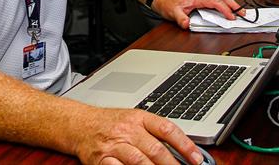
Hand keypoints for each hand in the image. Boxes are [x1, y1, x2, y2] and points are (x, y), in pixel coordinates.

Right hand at [73, 107, 203, 164]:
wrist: (81, 124)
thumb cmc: (111, 123)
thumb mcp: (134, 119)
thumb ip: (155, 132)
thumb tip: (181, 150)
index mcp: (139, 118)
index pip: (167, 129)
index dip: (185, 145)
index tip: (197, 159)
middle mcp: (127, 130)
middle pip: (155, 149)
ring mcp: (114, 146)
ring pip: (139, 161)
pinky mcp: (101, 159)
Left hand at [152, 0, 243, 29]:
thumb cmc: (170, 4)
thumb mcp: (173, 13)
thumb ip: (181, 18)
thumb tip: (187, 23)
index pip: (215, 2)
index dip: (225, 9)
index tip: (231, 17)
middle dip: (233, 4)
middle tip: (243, 13)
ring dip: (231, 3)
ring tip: (239, 11)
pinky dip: (225, 2)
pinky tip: (228, 8)